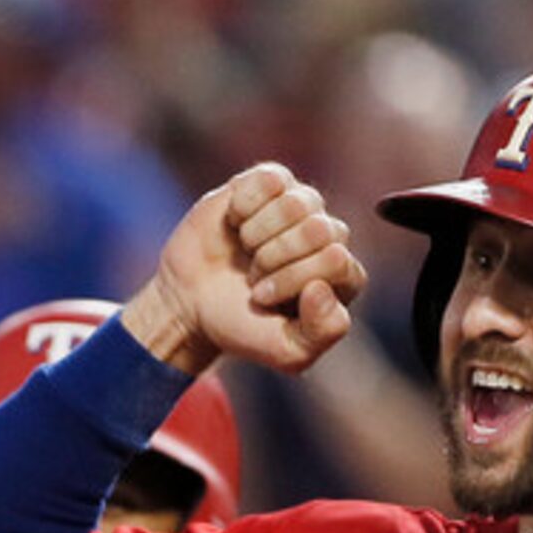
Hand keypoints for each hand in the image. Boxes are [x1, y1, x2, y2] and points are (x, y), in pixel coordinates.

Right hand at [119, 163, 363, 377]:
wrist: (190, 303)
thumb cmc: (241, 326)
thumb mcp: (286, 352)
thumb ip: (321, 333)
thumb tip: (322, 287)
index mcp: (342, 276)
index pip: (336, 261)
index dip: (292, 280)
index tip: (261, 298)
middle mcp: (328, 236)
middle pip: (318, 230)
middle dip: (274, 258)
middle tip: (252, 276)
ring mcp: (301, 205)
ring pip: (295, 204)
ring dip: (257, 235)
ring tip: (245, 251)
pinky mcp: (270, 183)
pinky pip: (270, 180)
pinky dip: (244, 206)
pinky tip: (237, 224)